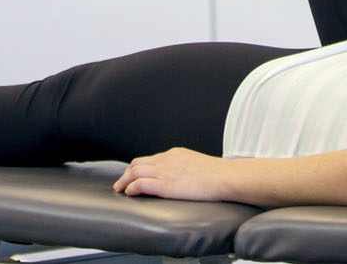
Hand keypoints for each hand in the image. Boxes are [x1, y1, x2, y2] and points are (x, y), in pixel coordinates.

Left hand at [114, 147, 235, 200]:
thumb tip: (182, 177)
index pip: (149, 159)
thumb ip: (185, 168)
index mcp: (174, 154)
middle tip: (121, 184)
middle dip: (126, 174)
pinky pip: (140, 184)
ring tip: (120, 189)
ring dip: (124, 181)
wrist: (225, 177)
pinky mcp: (165, 185)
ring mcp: (165, 171)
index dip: (138, 168)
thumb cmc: (217, 175)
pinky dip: (131, 187)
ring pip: (135, 172)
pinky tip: (129, 193)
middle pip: (137, 163)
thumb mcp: (197, 164)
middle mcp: (167, 160)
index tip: (133, 176)